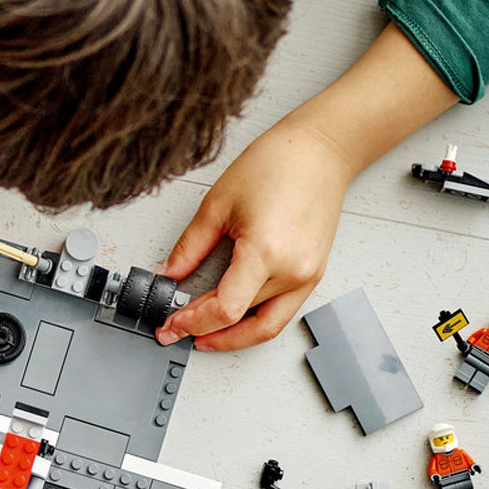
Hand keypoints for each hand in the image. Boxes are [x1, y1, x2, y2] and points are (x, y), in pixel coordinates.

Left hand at [155, 116, 355, 350]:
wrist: (319, 152)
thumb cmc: (276, 165)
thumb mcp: (218, 204)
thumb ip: (190, 247)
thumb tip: (169, 274)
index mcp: (266, 252)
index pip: (227, 309)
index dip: (193, 322)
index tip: (172, 323)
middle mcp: (293, 270)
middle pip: (242, 319)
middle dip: (203, 328)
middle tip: (175, 328)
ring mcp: (308, 276)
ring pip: (265, 325)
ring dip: (232, 336)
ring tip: (202, 334)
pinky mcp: (313, 274)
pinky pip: (282, 312)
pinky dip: (254, 321)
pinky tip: (232, 318)